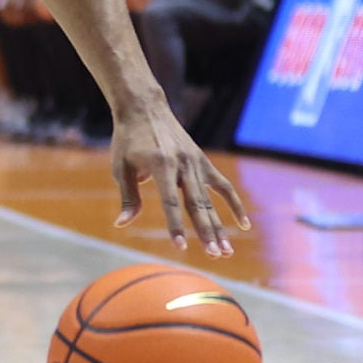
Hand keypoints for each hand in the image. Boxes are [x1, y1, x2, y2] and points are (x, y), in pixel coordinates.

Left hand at [110, 101, 248, 257]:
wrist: (144, 108)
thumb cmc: (128, 139)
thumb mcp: (120, 166)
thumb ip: (128, 196)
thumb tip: (122, 224)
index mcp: (161, 165)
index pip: (170, 202)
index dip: (176, 226)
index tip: (181, 247)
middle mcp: (183, 164)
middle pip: (197, 204)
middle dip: (206, 232)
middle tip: (216, 255)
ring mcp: (196, 162)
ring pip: (211, 200)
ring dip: (219, 226)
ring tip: (226, 251)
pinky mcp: (203, 161)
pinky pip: (223, 186)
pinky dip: (234, 204)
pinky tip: (242, 225)